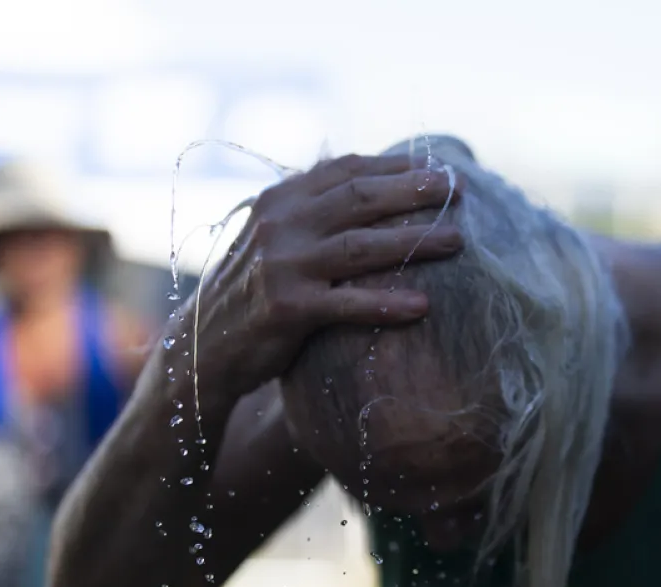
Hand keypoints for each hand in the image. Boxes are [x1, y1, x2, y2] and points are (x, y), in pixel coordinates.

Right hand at [184, 153, 463, 396]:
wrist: (204, 346)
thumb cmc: (254, 290)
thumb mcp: (275, 238)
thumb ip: (313, 210)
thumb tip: (372, 181)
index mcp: (281, 199)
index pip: (346, 170)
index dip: (396, 166)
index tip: (439, 167)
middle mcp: (280, 224)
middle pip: (360, 198)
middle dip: (414, 191)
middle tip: (457, 189)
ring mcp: (282, 265)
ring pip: (360, 246)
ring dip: (414, 242)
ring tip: (456, 242)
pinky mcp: (287, 308)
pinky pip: (348, 304)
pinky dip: (387, 303)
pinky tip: (423, 306)